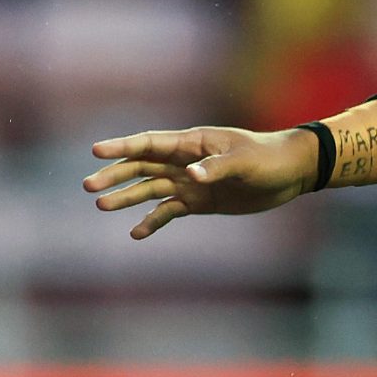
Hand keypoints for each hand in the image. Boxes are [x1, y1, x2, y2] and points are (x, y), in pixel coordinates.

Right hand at [82, 126, 318, 239]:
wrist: (288, 174)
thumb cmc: (267, 159)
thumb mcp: (243, 162)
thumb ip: (215, 168)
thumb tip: (190, 175)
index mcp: (191, 143)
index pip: (149, 144)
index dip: (122, 147)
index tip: (96, 152)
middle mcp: (185, 161)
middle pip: (141, 166)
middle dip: (114, 175)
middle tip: (87, 186)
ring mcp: (190, 181)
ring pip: (150, 189)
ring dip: (126, 197)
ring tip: (100, 206)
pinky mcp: (199, 202)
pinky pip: (169, 211)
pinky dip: (153, 221)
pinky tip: (136, 234)